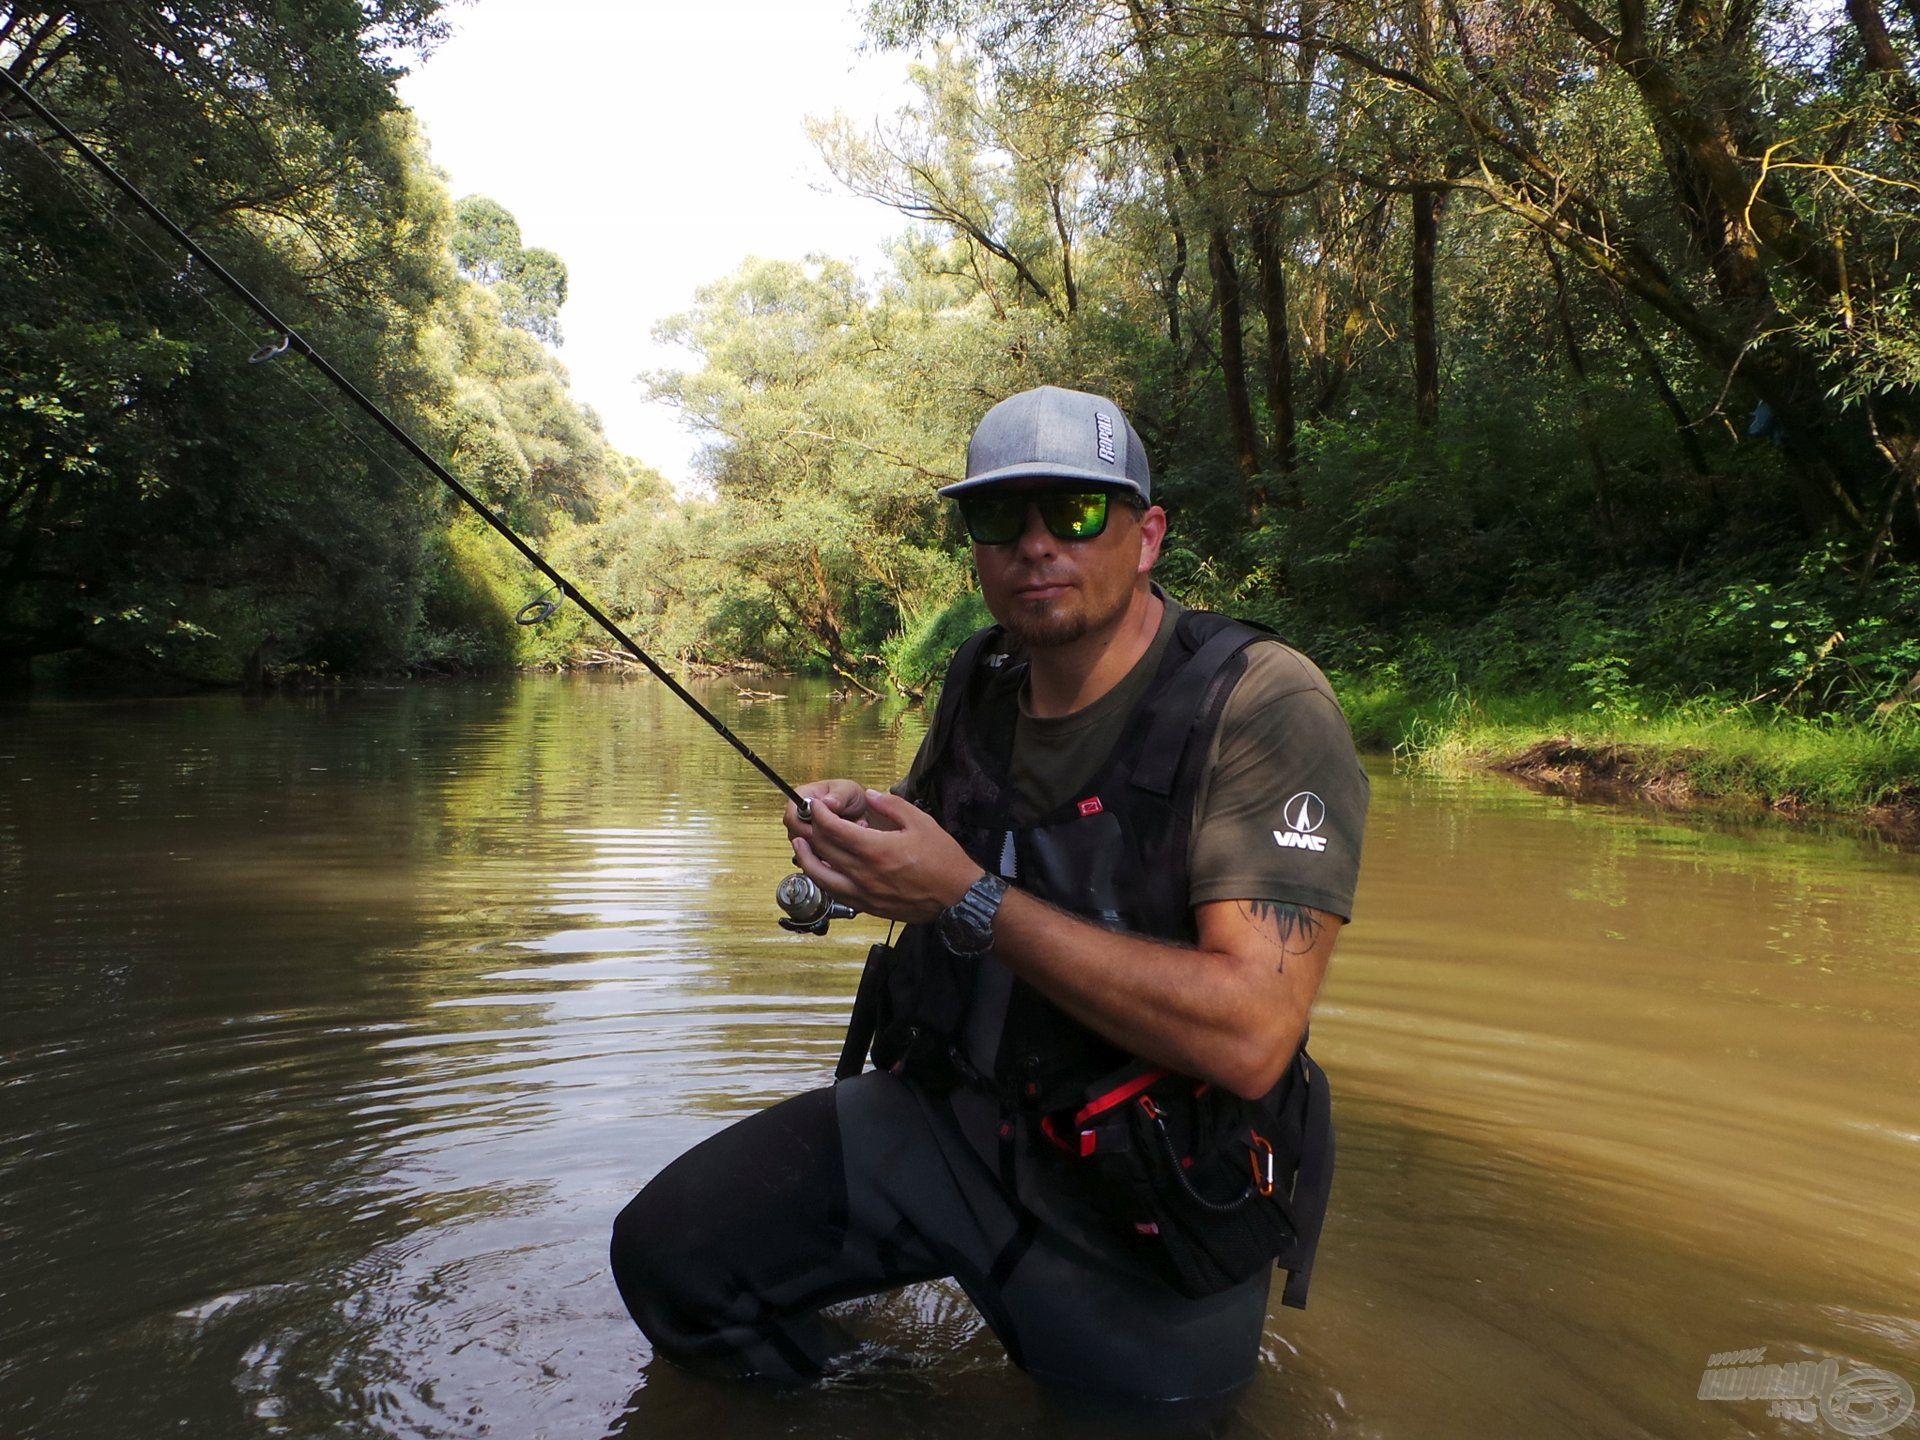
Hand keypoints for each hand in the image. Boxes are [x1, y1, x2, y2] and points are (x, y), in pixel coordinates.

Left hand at [789, 788, 982, 924]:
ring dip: (807, 858)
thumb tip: (870, 795)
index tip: (815, 805)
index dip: (819, 814)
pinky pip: (835, 893)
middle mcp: (864, 873)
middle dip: (811, 830)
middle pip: (824, 849)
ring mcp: (863, 893)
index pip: (833, 828)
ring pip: (822, 875)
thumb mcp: (921, 822)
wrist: (957, 897)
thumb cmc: (942, 859)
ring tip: (801, 845)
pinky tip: (822, 869)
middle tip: (808, 818)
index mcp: (876, 848)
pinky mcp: (867, 907)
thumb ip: (892, 805)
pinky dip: (823, 879)